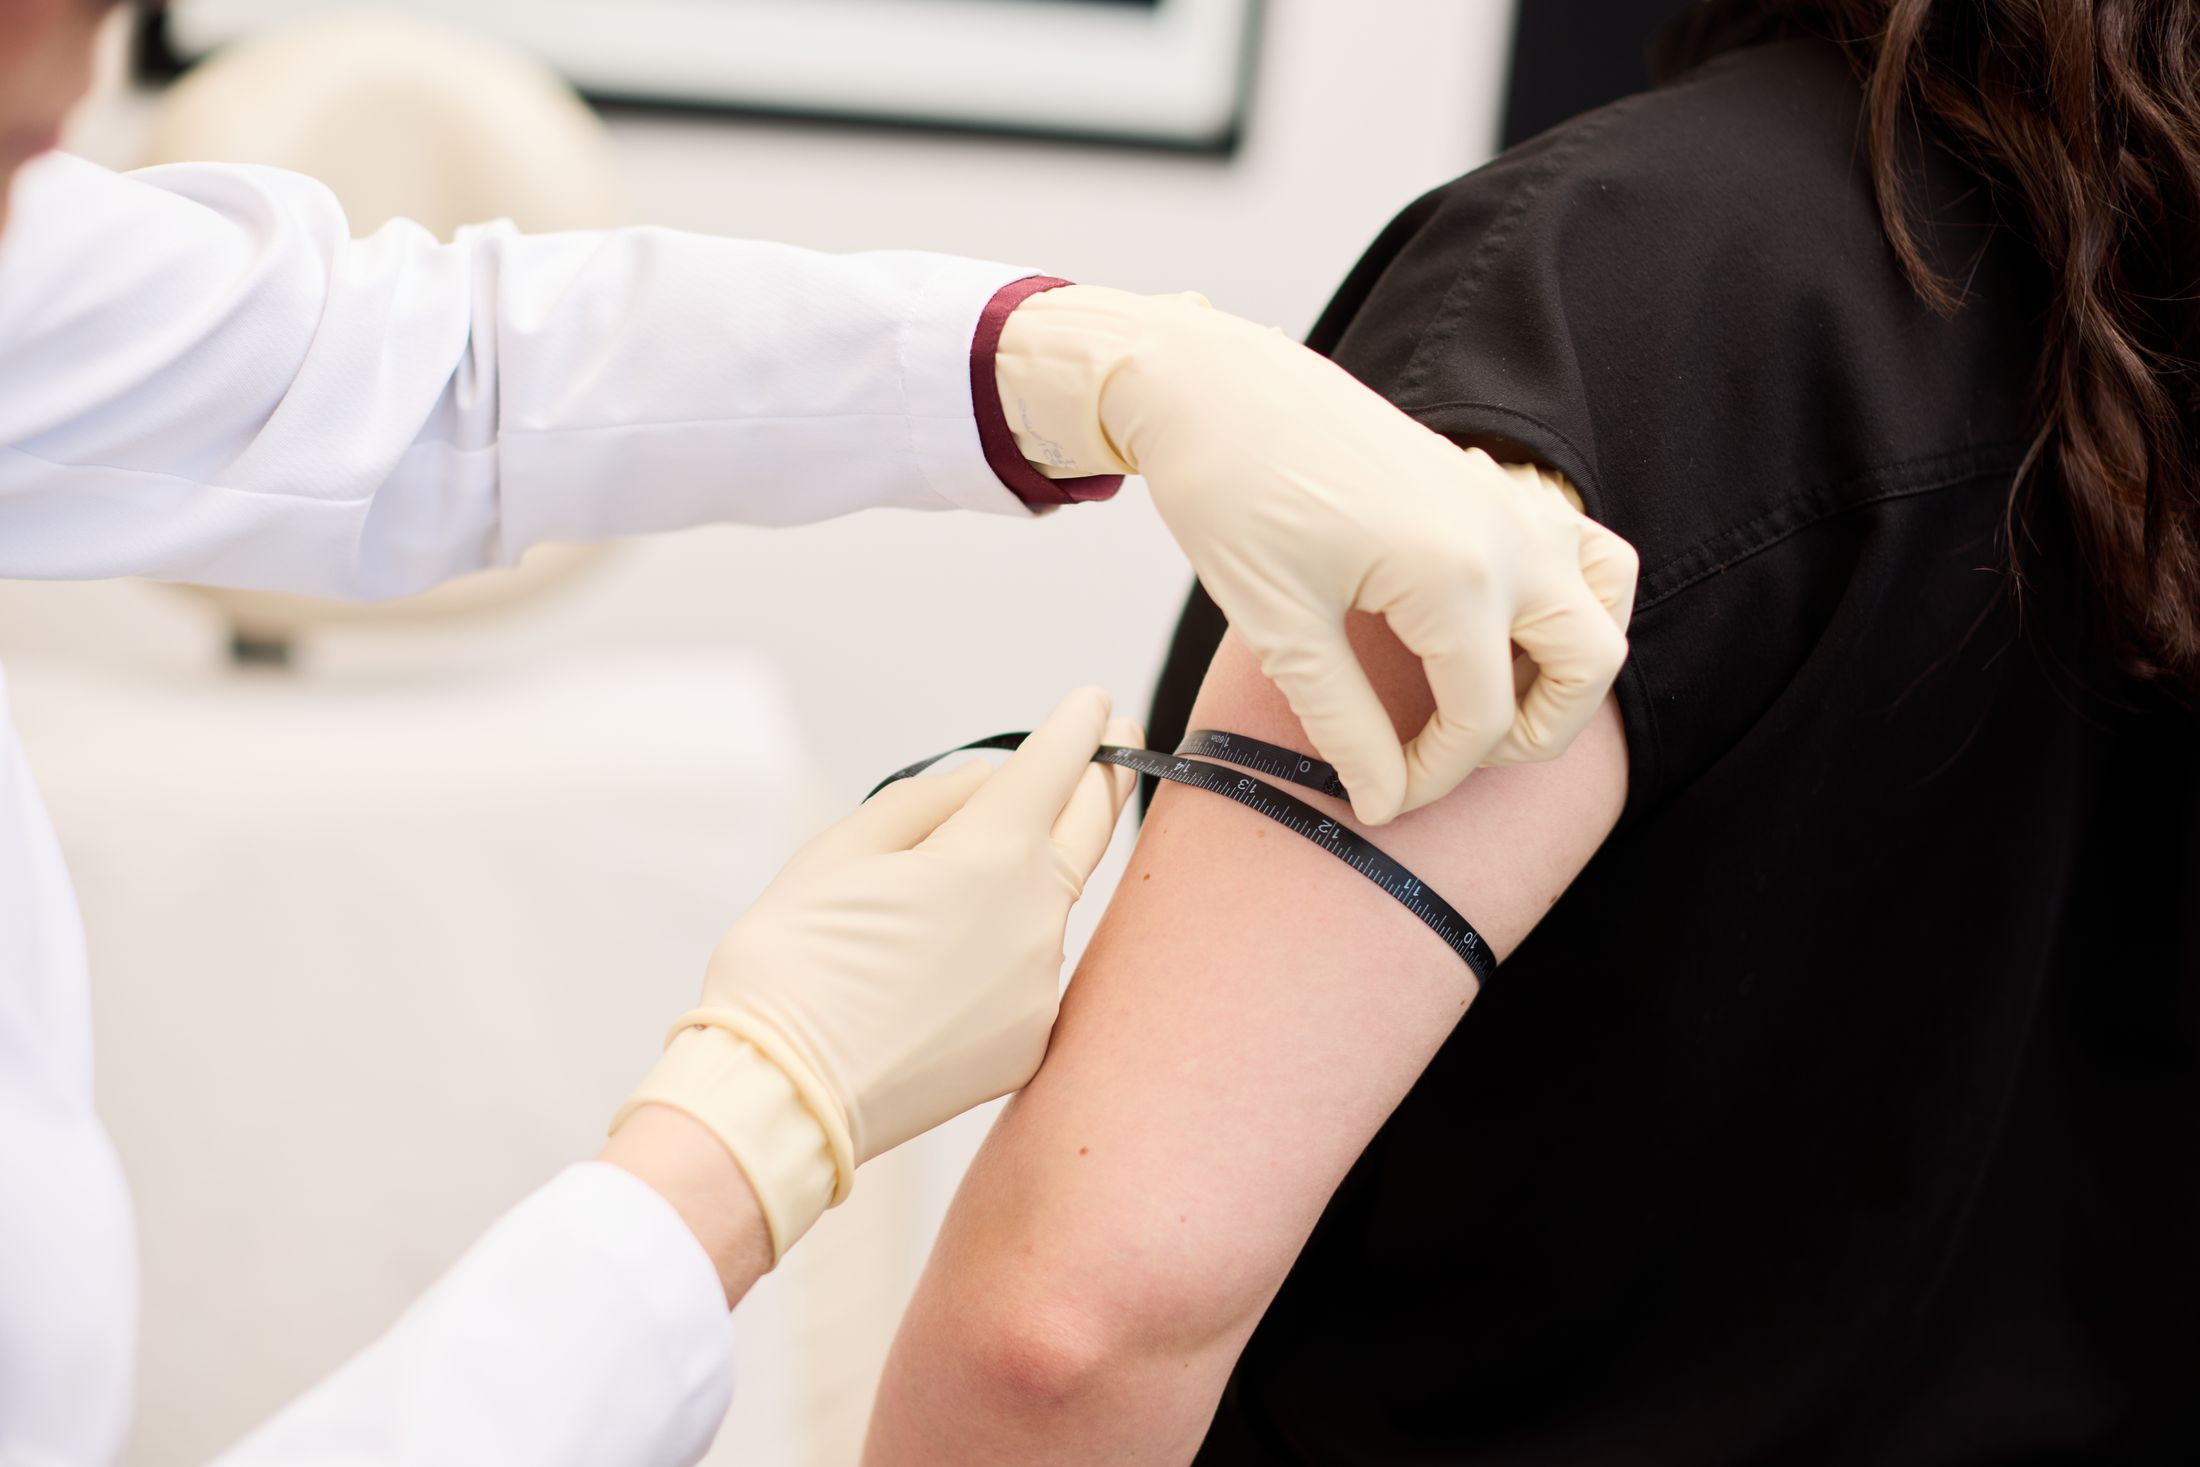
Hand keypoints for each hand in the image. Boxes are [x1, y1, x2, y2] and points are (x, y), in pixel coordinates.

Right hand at [613, 688, 1138, 1258]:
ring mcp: (1041, 984)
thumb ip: (925, 804)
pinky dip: (1010, 948)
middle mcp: (1036, 915)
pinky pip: (1031, 971)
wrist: (779, 1097)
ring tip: (983, 871)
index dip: (1076, 727)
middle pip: (1090, 827)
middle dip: (1103, 777)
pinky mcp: (1031, 1041)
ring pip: (1051, 904)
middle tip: (1117, 740)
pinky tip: (953, 962)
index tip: (1093, 703)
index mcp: (990, 853)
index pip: (1056, 767)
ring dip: (1036, 874)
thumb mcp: (839, 851)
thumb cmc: (791, 962)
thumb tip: (986, 785)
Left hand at [996, 286, 1638, 824]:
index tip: (1379, 797)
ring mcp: (1512, 502)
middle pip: (1588, 667)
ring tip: (1484, 694)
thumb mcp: (1281, 629)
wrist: (1215, 391)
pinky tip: (1489, 628)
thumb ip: (1344, 723)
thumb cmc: (1233, 496)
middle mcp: (1507, 535)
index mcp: (1454, 575)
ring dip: (1568, 665)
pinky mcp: (1497, 485)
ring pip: (1605, 603)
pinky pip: (1581, 551)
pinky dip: (1567, 602)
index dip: (1434, 778)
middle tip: (1447, 751)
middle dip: (1532, 735)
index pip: (1484, 719)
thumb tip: (1382, 798)